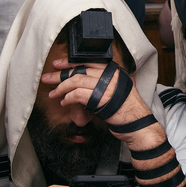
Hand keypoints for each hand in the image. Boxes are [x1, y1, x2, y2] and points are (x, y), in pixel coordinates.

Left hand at [41, 59, 164, 150]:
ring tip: (54, 94)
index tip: (58, 64)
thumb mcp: (117, 92)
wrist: (138, 124)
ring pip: (77, 81)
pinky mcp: (102, 98)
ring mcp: (107, 86)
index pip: (89, 62)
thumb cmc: (127, 111)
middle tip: (47, 78)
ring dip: (62, 88)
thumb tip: (81, 84)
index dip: (71, 62)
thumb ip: (103, 85)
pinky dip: (69, 98)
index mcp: (114, 72)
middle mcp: (111, 76)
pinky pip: (78, 94)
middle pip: (80, 70)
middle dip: (60, 74)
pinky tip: (65, 102)